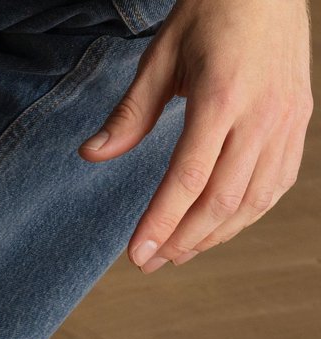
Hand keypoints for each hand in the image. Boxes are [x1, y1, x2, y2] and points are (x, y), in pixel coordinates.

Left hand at [78, 0, 313, 271]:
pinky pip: (276, 186)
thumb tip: (91, 154)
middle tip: (150, 261)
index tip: (138, 254)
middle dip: (182, 240)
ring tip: (178, 252)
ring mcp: (286, 121)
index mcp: (222, 95)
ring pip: (252, 202)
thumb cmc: (211, 12)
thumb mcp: (161, 56)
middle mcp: (261, 114)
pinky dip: (245, 215)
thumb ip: (130, 113)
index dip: (162, 223)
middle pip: (221, 200)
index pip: (188, 178)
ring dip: (212, 236)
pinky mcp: (299, 123)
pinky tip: (217, 227)